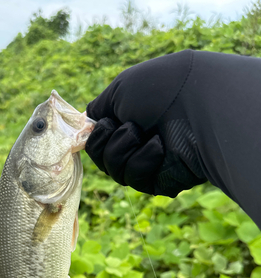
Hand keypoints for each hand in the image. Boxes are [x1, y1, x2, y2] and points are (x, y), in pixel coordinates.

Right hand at [85, 50, 206, 196]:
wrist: (196, 107)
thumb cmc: (159, 90)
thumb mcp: (119, 89)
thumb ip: (99, 109)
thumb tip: (88, 123)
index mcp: (127, 119)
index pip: (98, 137)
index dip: (94, 135)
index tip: (96, 126)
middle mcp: (136, 141)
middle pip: (100, 157)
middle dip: (106, 141)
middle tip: (127, 126)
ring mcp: (147, 162)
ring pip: (114, 170)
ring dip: (123, 149)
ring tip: (145, 133)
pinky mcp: (158, 180)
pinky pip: (133, 179)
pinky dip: (142, 160)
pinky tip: (159, 146)